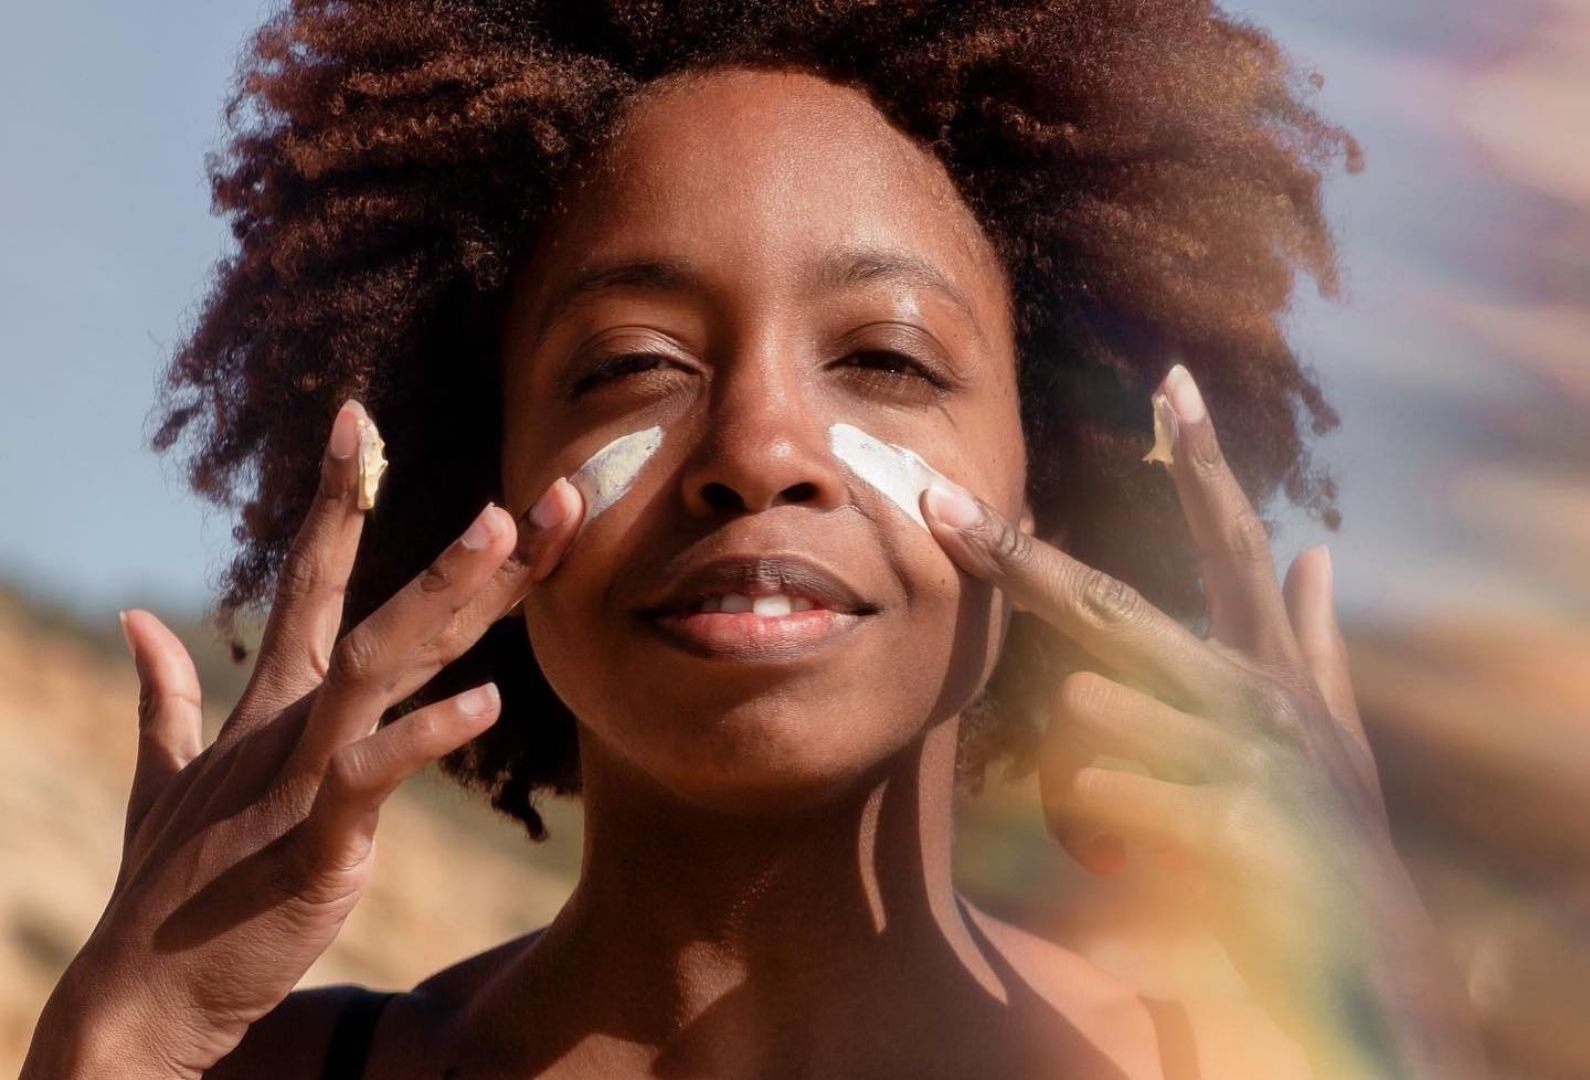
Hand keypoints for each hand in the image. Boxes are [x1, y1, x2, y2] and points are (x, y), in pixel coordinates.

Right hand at [23, 400, 583, 1079]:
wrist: (142, 994)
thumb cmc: (172, 885)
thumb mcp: (167, 775)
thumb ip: (165, 693)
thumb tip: (138, 618)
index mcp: (273, 702)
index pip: (310, 577)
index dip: (337, 498)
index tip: (359, 421)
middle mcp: (293, 722)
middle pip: (377, 609)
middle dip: (457, 552)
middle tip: (529, 492)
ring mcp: (303, 776)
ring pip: (377, 665)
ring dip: (444, 598)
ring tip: (506, 534)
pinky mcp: (317, 842)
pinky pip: (375, 775)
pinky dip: (425, 737)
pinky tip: (488, 703)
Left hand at [921, 365, 1483, 1078]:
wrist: (1375, 960)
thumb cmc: (1328, 828)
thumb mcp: (1330, 730)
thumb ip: (1310, 641)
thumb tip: (1317, 554)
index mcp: (1266, 665)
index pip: (1230, 542)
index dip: (1203, 463)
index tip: (1170, 382)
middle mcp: (1260, 699)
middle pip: (1125, 613)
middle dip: (1029, 564)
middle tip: (948, 514)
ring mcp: (1252, 768)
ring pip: (1128, 714)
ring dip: (1102, 725)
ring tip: (1085, 720)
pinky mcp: (1242, 843)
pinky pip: (1133, 814)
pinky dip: (1110, 827)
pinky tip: (1111, 863)